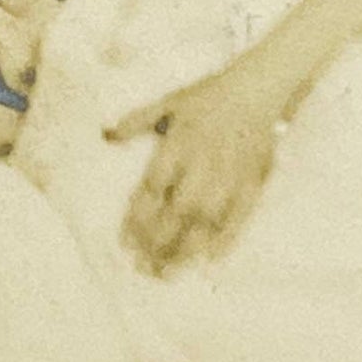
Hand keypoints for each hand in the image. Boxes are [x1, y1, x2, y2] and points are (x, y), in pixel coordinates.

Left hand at [107, 72, 285, 276]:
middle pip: (177, 212)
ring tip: (168, 273)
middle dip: (159, 243)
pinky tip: (209, 262)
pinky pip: (240, 217)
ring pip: (206, 221)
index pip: (152, 189)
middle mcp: (202, 163)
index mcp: (177, 144)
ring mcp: (230, 175)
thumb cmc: (206, 97)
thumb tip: (105, 136)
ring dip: (186, 249)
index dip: (137, 218)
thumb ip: (135, 121)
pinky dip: (226, 240)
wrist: (256, 88)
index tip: (125, 244)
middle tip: (142, 269)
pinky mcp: (253, 183)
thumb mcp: (166, 102)